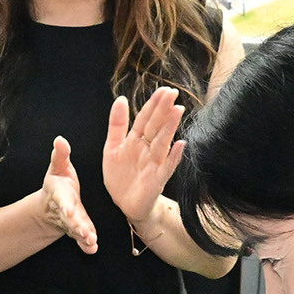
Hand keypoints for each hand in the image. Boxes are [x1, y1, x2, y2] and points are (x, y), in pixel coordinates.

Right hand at [35, 136, 98, 254]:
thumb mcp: (58, 167)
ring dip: (83, 237)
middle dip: (76, 225)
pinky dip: (85, 246)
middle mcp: (65, 210)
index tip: (69, 209)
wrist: (51, 204)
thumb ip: (60, 155)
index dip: (66, 205)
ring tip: (90, 241)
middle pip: (70, 219)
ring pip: (76, 231)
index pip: (63, 200)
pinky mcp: (77, 230)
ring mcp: (71, 222)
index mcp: (60, 194)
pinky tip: (92, 249)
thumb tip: (60, 139)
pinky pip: (81, 240)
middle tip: (84, 232)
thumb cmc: (58, 182)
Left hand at [100, 88, 186, 231]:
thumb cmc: (120, 176)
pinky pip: (168, 166)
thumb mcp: (112, 147)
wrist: (124, 203)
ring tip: (177, 111)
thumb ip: (117, 124)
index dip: (153, 104)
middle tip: (172, 93)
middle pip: (156, 126)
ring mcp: (155, 163)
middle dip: (164, 110)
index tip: (163, 90)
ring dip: (170, 127)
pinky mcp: (158, 179)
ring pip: (163, 142)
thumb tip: (121, 99)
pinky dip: (175, 156)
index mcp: (136, 139)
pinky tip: (181, 144)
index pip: (146, 118)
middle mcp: (148, 148)